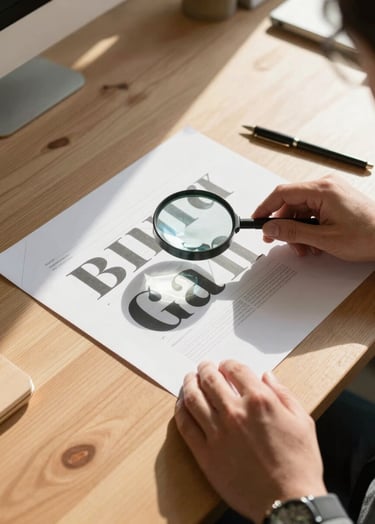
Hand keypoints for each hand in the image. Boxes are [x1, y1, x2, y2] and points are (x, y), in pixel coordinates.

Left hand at [174, 360, 326, 523]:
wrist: (288, 501)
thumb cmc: (299, 463)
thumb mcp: (302, 421)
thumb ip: (283, 393)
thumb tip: (267, 376)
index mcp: (259, 401)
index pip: (235, 370)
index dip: (228, 364)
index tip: (225, 365)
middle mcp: (235, 412)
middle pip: (210, 380)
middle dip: (205, 369)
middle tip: (203, 367)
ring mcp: (217, 433)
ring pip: (193, 399)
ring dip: (189, 384)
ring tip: (189, 380)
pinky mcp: (205, 453)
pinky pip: (186, 425)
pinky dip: (181, 410)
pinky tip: (182, 405)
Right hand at [252, 175, 374, 260]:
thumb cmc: (368, 235)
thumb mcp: (324, 239)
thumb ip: (293, 232)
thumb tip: (271, 228)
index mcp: (323, 190)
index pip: (282, 193)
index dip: (265, 208)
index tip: (255, 220)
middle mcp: (326, 186)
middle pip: (290, 203)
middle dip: (284, 225)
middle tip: (277, 240)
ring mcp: (331, 192)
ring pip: (300, 209)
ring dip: (297, 230)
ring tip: (304, 248)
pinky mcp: (334, 200)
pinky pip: (312, 211)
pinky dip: (308, 227)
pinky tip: (313, 242)